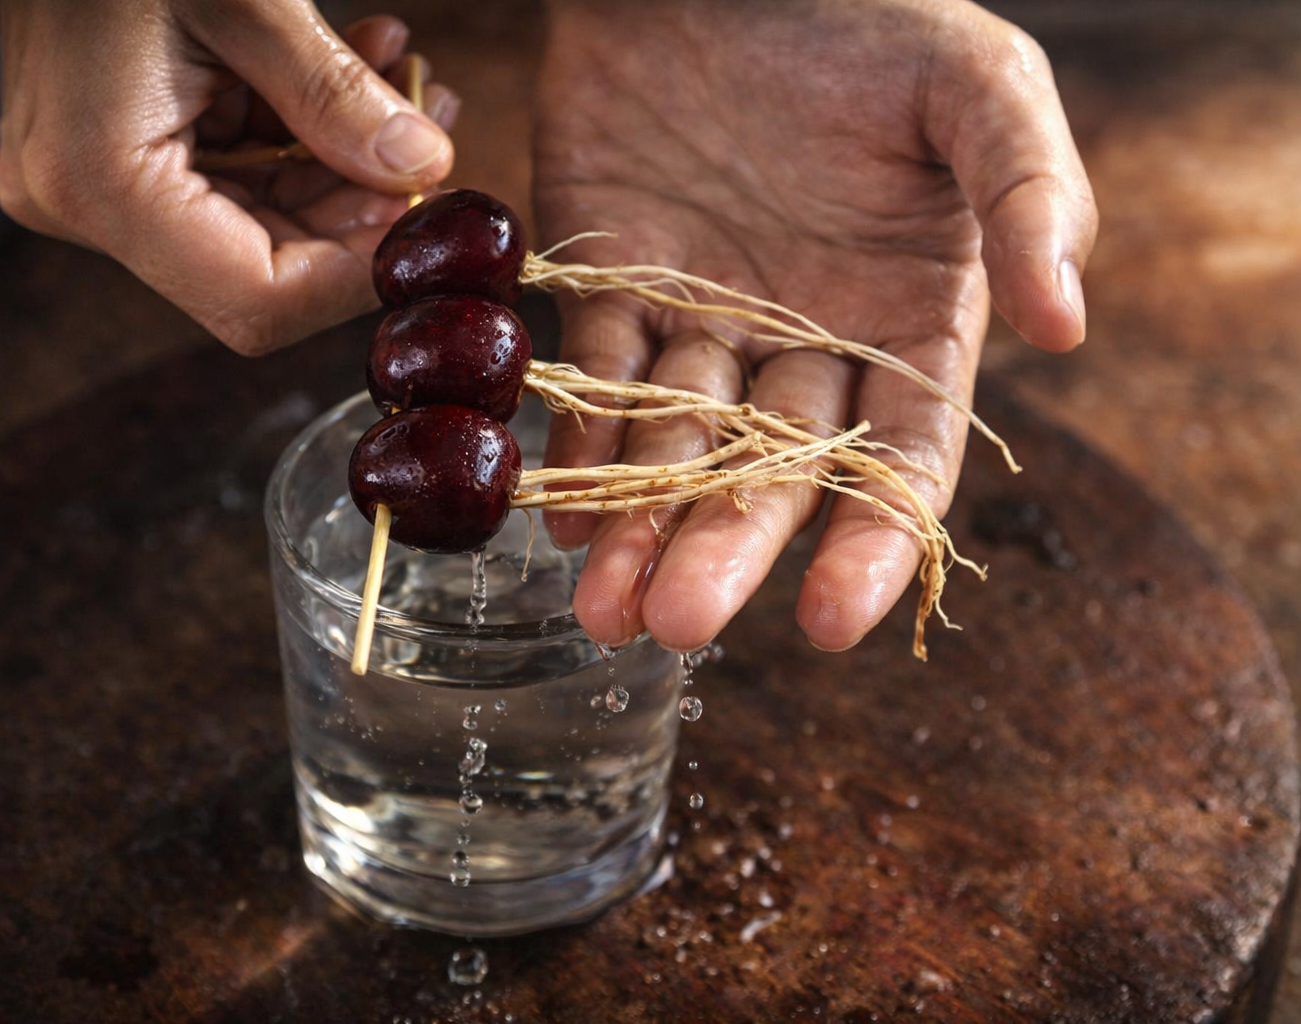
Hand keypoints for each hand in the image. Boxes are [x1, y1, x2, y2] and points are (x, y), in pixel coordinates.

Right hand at [0, 1, 458, 354]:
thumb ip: (336, 96)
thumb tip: (424, 170)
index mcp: (98, 180)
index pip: (257, 299)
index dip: (357, 270)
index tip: (424, 211)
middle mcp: (82, 205)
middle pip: (263, 273)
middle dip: (361, 209)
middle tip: (432, 137)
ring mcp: (91, 187)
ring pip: (259, 227)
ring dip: (344, 163)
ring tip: (402, 81)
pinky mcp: (110, 160)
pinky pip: (230, 180)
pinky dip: (300, 136)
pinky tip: (354, 76)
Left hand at [534, 0, 1096, 652]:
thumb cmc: (872, 17)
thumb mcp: (982, 87)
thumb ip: (1032, 199)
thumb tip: (1066, 328)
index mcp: (908, 323)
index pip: (898, 457)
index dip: (869, 540)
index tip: (830, 619)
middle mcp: (805, 344)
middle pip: (766, 471)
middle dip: (723, 548)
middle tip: (676, 625)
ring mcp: (705, 320)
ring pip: (672, 444)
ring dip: (635, 523)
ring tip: (600, 607)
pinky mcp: (614, 285)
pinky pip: (593, 377)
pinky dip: (577, 439)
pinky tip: (561, 513)